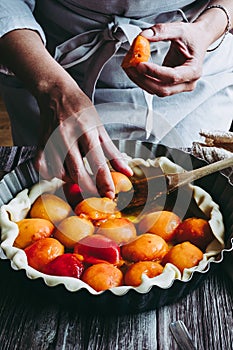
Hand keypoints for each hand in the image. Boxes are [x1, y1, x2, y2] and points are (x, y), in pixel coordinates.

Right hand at [34, 74, 132, 198]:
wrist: (57, 93)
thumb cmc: (82, 110)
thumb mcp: (101, 128)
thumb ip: (113, 152)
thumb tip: (127, 172)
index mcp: (87, 130)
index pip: (97, 161)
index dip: (104, 181)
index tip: (109, 195)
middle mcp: (68, 135)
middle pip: (77, 171)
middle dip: (88, 187)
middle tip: (95, 192)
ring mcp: (52, 139)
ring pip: (59, 171)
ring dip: (70, 180)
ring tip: (78, 175)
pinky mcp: (41, 142)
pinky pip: (43, 167)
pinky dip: (52, 173)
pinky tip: (61, 169)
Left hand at [123, 22, 209, 96]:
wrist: (198, 41)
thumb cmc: (192, 37)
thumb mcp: (180, 29)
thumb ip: (162, 31)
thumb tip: (144, 37)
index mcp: (193, 71)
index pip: (172, 77)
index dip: (155, 72)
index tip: (141, 64)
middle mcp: (187, 83)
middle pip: (162, 89)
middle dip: (144, 79)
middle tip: (132, 66)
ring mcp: (179, 87)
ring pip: (156, 91)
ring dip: (141, 81)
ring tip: (130, 67)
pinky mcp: (170, 87)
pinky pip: (154, 88)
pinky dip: (143, 80)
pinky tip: (135, 71)